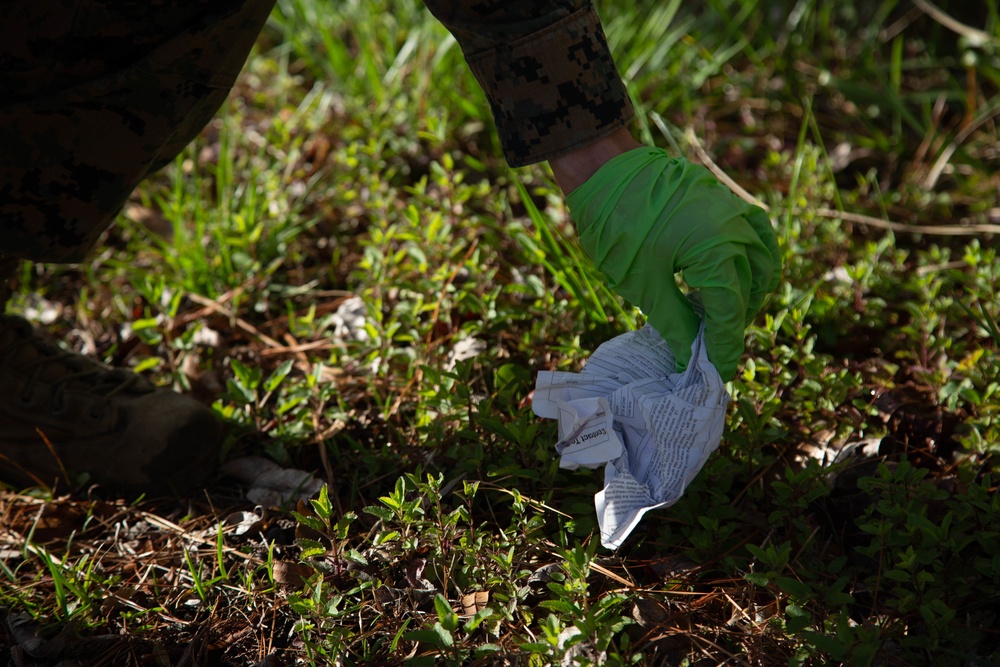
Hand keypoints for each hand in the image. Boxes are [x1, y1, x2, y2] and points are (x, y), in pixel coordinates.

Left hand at [566, 147, 780, 378]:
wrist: (605, 169)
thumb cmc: (618, 227)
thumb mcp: (643, 284)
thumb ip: (673, 322)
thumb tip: (689, 356)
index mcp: (718, 252)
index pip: (731, 314)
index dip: (725, 348)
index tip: (719, 375)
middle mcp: (737, 230)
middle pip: (748, 293)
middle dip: (732, 325)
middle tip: (711, 350)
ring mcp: (736, 210)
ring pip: (761, 265)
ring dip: (746, 295)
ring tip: (717, 318)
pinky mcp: (728, 200)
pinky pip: (756, 237)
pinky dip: (752, 262)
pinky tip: (734, 279)